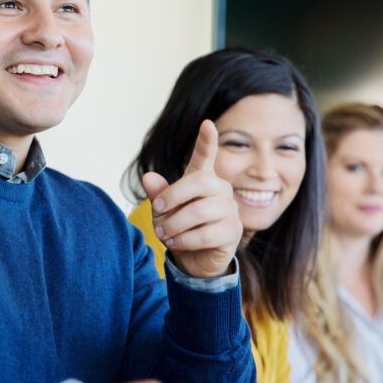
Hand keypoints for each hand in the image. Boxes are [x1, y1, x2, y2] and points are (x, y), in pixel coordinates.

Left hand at [142, 120, 242, 277]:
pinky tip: (175, 243)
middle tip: (156, 210)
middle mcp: (220, 189)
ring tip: (163, 233)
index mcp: (202, 179)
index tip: (206, 124)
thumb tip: (148, 177)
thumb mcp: (163, 210)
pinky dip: (184, 240)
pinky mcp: (233, 231)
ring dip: (174, 224)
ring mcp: (230, 210)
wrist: (193, 258)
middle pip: (200, 182)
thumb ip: (158, 194)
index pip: (205, 156)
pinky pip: (206, 234)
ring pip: (200, 211)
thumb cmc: (178, 227)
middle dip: (173, 196)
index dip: (206, 141)